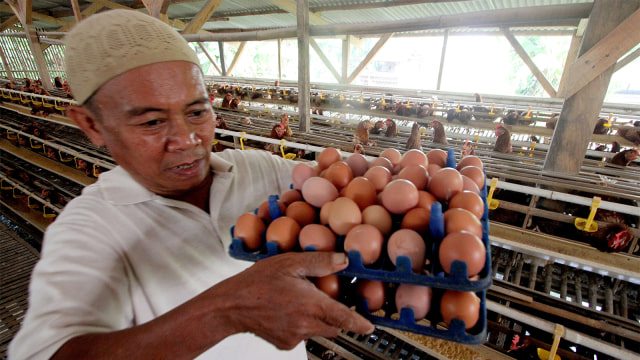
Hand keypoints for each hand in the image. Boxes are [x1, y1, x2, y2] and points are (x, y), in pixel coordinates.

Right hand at [210, 252, 373, 348]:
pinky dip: (301, 324)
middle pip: (334, 325)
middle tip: (325, 299)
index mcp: (311, 305)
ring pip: (318, 330)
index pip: (345, 318)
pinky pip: (302, 335)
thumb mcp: (290, 263)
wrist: (230, 305)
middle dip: (336, 315)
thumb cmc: (257, 282)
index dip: (360, 323)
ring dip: (317, 318)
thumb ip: (320, 262)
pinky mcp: (285, 344)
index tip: (370, 326)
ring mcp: (295, 337)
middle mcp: (306, 325)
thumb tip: (344, 260)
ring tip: (299, 300)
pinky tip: (287, 310)